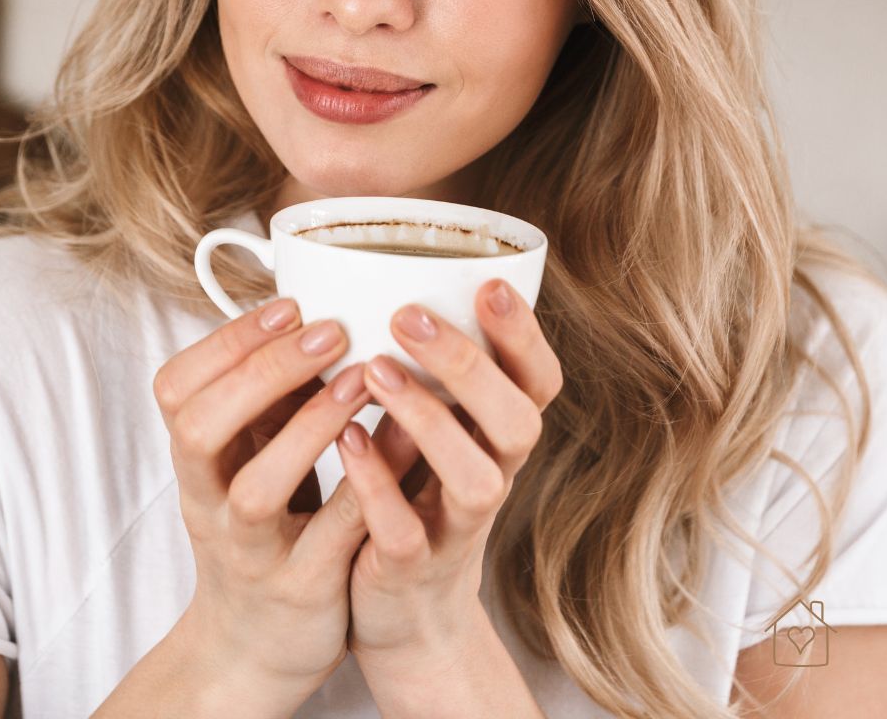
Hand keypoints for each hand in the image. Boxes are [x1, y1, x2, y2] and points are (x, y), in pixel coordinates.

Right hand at [151, 296, 375, 699]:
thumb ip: (269, 399)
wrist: (253, 646)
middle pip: (200, 430)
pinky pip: (329, 537)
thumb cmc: (260, 529)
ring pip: (256, 490)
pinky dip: (362, 487)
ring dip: (308, 427)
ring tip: (361, 379)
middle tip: (328, 330)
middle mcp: (208, 504)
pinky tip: (399, 442)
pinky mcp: (301, 590)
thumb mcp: (247, 458)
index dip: (226, 342)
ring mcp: (250, 552)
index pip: (176, 389)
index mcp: (194, 461)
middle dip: (263, 371)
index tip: (288, 305)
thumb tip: (315, 312)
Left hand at [335, 278, 563, 664]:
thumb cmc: (415, 493)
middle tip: (409, 315)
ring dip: (428, 421)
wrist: (406, 613)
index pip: (539, 380)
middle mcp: (493, 476)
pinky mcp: (413, 568)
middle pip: (518, 422)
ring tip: (374, 371)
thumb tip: (386, 274)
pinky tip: (347, 440)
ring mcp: (457, 528)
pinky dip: (377, 484)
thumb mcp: (436, 428)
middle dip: (469, 365)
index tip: (489, 284)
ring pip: (476, 480)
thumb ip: (428, 370)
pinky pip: (405, 531)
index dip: (524, 334)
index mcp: (498, 434)